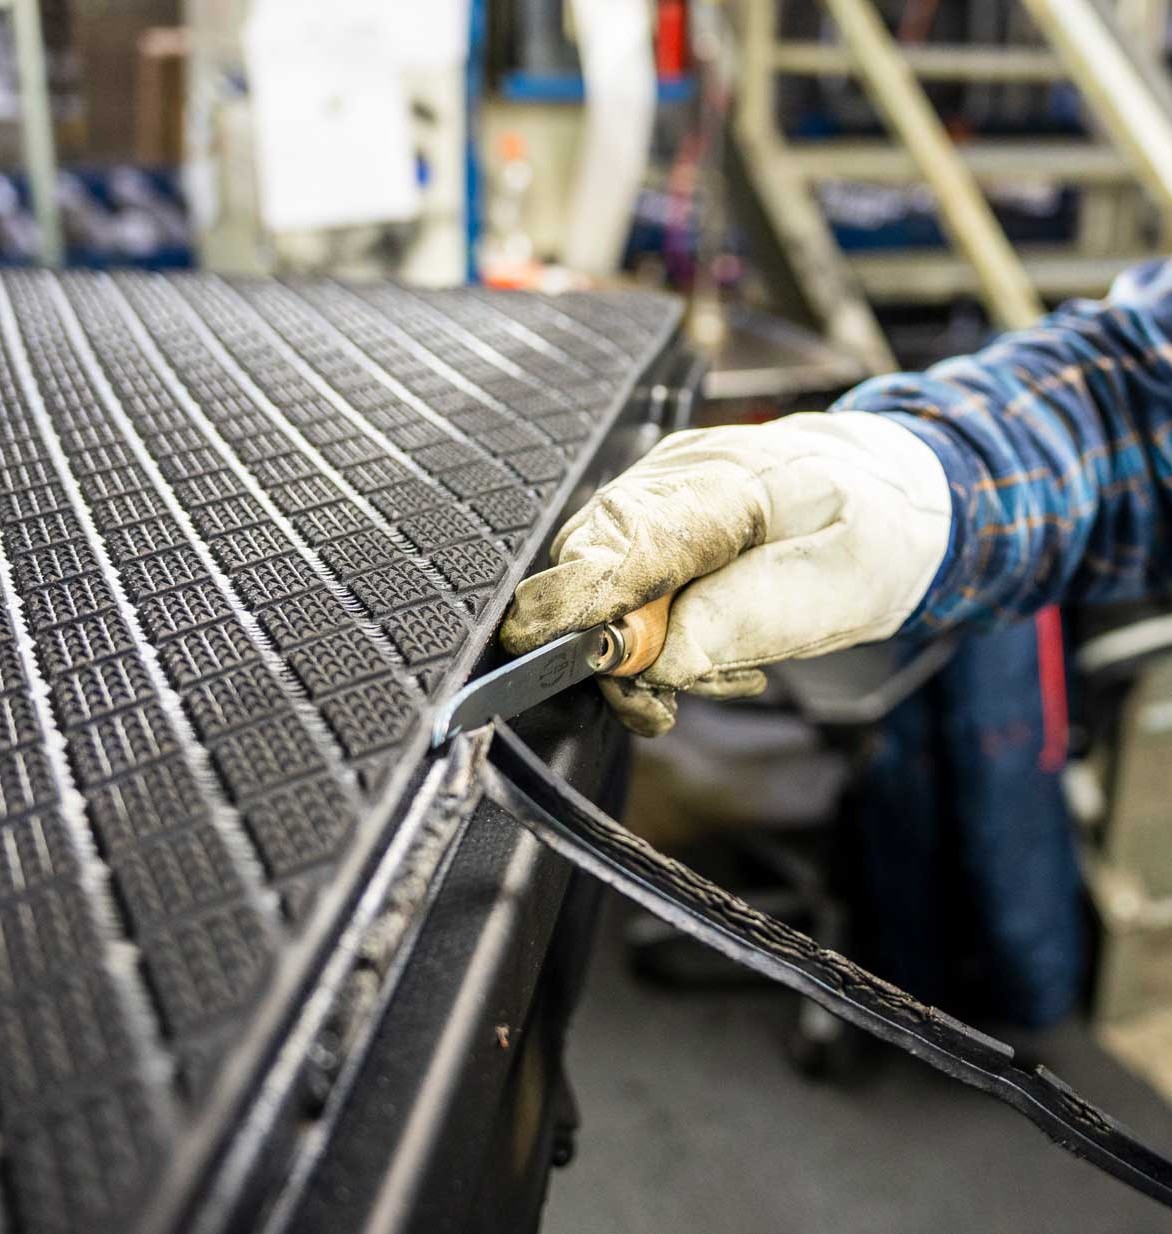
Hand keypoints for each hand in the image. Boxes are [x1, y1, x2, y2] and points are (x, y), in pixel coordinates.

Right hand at [500, 412, 951, 735]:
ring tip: (718, 673)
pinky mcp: (657, 520)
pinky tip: (706, 650)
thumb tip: (655, 660)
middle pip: (593, 560)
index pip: (628, 536)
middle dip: (613, 642)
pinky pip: (623, 581)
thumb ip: (746, 619)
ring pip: (600, 577)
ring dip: (639, 648)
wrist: (896, 495)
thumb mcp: (836, 588)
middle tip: (665, 700)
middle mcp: (676, 478)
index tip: (545, 647)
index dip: (578, 595)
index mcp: (730, 480)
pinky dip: (651, 633)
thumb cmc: (877, 533)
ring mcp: (660, 494)